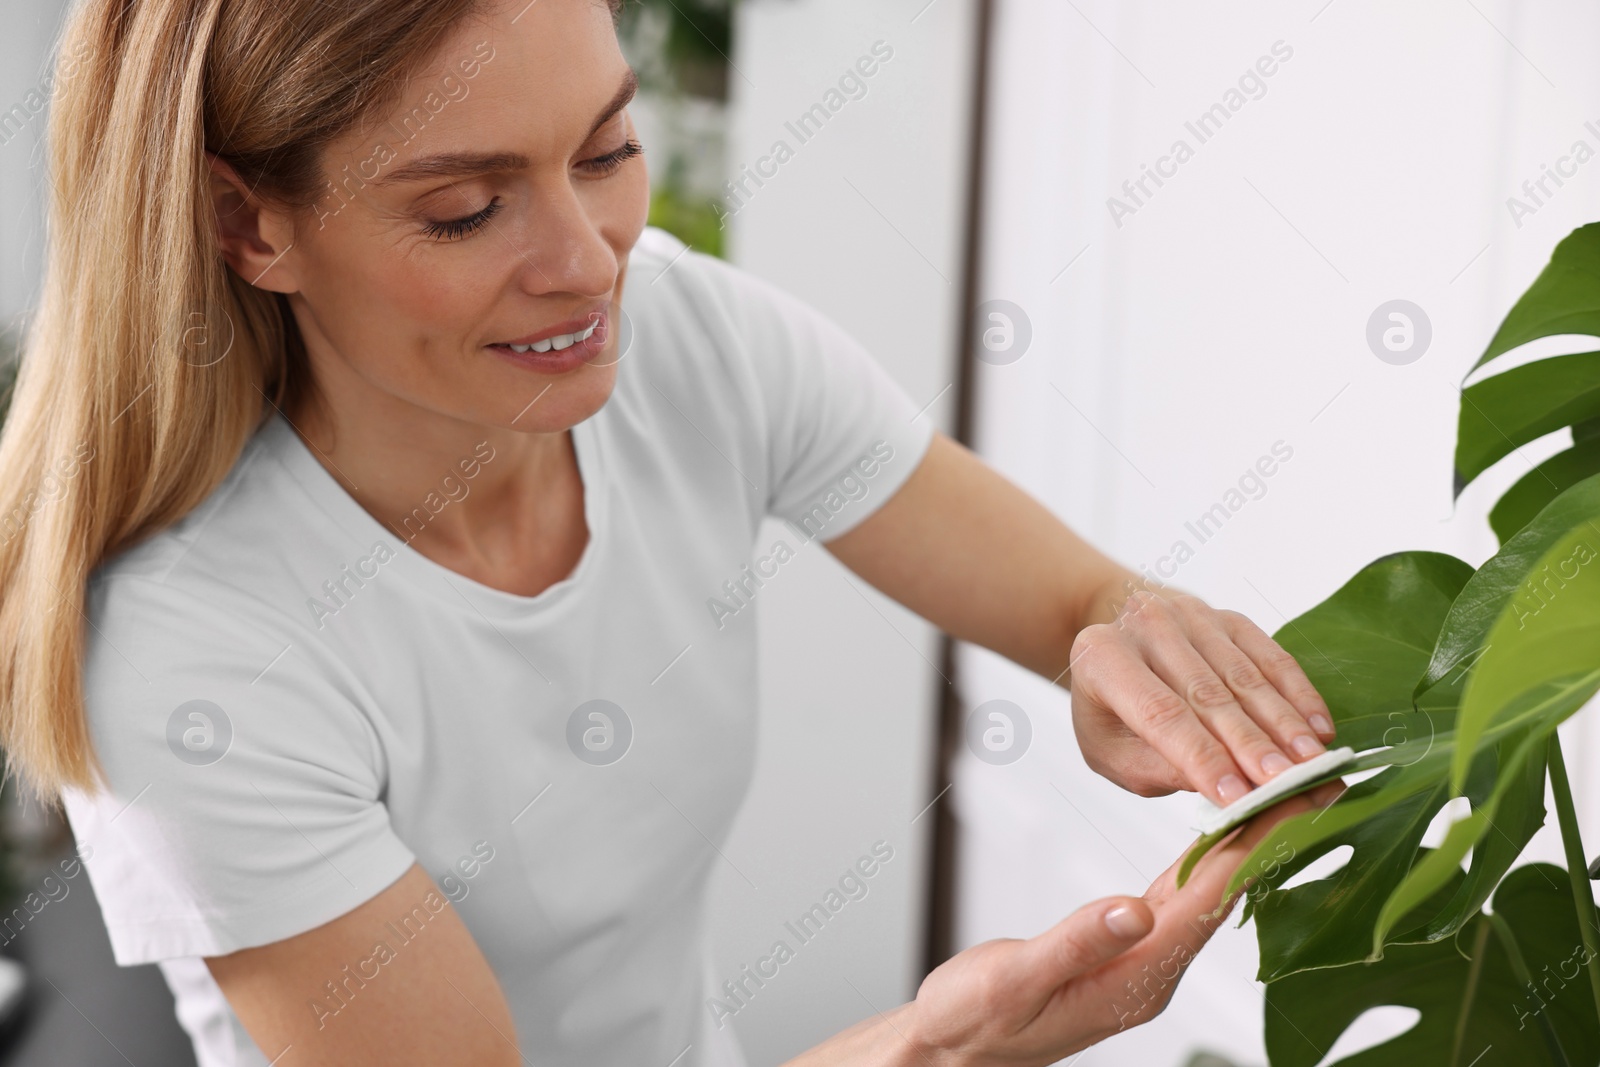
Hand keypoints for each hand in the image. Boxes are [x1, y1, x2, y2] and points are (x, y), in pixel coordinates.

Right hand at [891, 781, 1342, 1066]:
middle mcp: (1153, 967)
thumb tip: (1134, 908)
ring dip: (1250, 840)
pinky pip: (1181, 894)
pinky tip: (1224, 834)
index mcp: (1136, 973)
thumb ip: (1076, 944)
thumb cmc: (975, 1019)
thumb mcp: (1015, 980)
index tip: (1298, 796)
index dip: (1257, 842)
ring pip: (1210, 890)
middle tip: (1321, 778)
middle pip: (1228, 890)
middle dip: (1275, 832)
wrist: (955, 1053)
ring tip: (1288, 792)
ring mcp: (1143, 959)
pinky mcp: (1125, 948)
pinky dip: (1209, 856)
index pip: (1210, 896)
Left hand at [1068, 590, 1336, 806]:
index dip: (1201, 755)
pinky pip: (1270, 655)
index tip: (1236, 795)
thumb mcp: (1111, 750)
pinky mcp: (1228, 617)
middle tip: (1286, 784)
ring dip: (1283, 723)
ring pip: (1245, 675)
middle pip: (1207, 693)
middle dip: (1251, 744)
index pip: (1159, 713)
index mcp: (1101, 656)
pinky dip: (1297, 694)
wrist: (1120, 645)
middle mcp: (1145, 624)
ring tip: (1312, 764)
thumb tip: (1223, 789)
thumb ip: (1158, 767)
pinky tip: (1319, 728)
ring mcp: (1190, 614)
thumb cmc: (1111, 712)